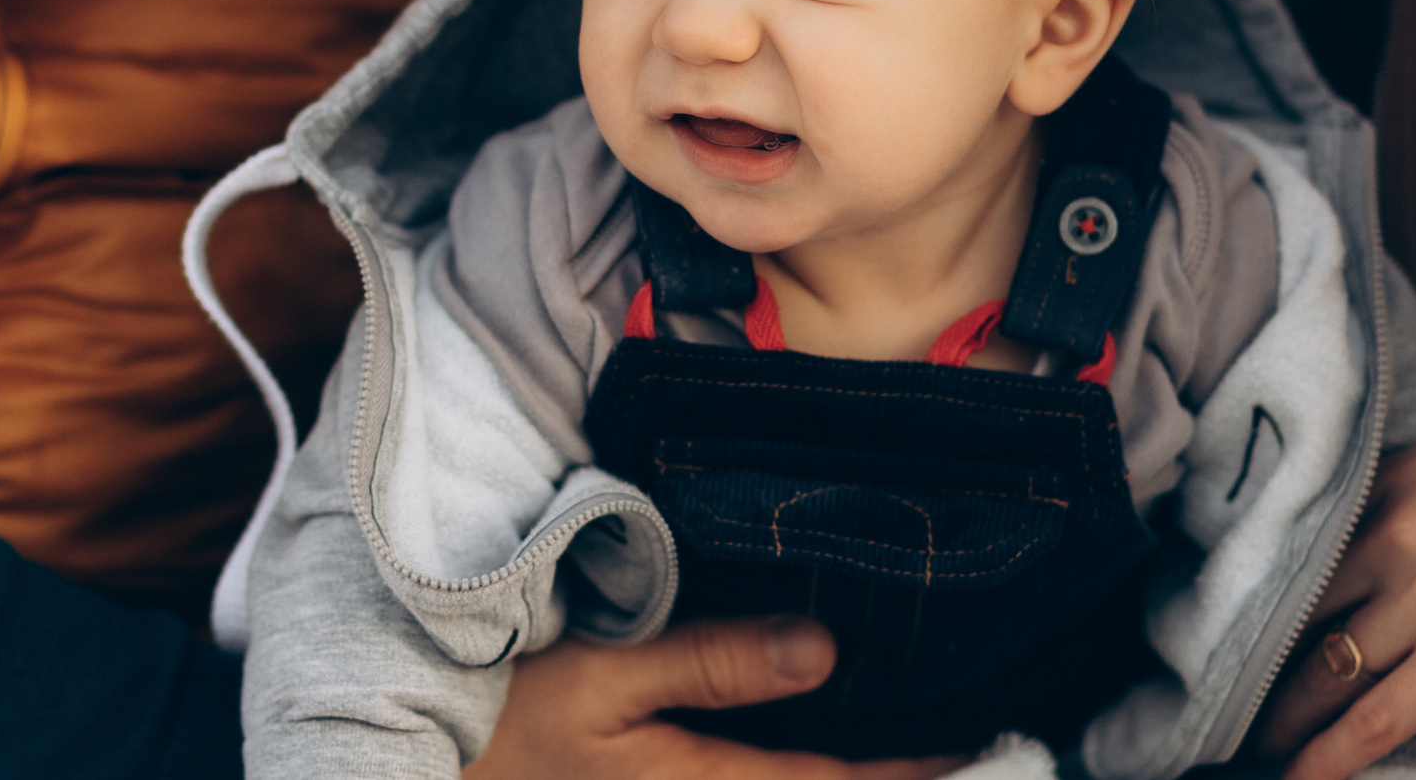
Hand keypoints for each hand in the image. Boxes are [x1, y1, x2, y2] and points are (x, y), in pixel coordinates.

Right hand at [465, 617, 965, 779]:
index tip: (986, 751)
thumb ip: (716, 661)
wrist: (429, 763)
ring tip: (920, 759)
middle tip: (977, 758)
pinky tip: (818, 754)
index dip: (916, 773)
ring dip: (846, 777)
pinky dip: (796, 775)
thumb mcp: (605, 673)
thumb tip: (826, 649)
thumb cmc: (507, 708)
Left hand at [1250, 432, 1415, 779]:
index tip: (1217, 628)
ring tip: (1249, 745)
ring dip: (1280, 719)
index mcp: (1393, 482)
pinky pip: (1371, 723)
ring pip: (1322, 672)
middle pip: (1295, 613)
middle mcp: (1393, 532)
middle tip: (1214, 697)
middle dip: (1251, 663)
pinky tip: (1294, 779)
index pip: (1295, 548)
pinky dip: (1324, 760)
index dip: (1251, 598)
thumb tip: (1371, 567)